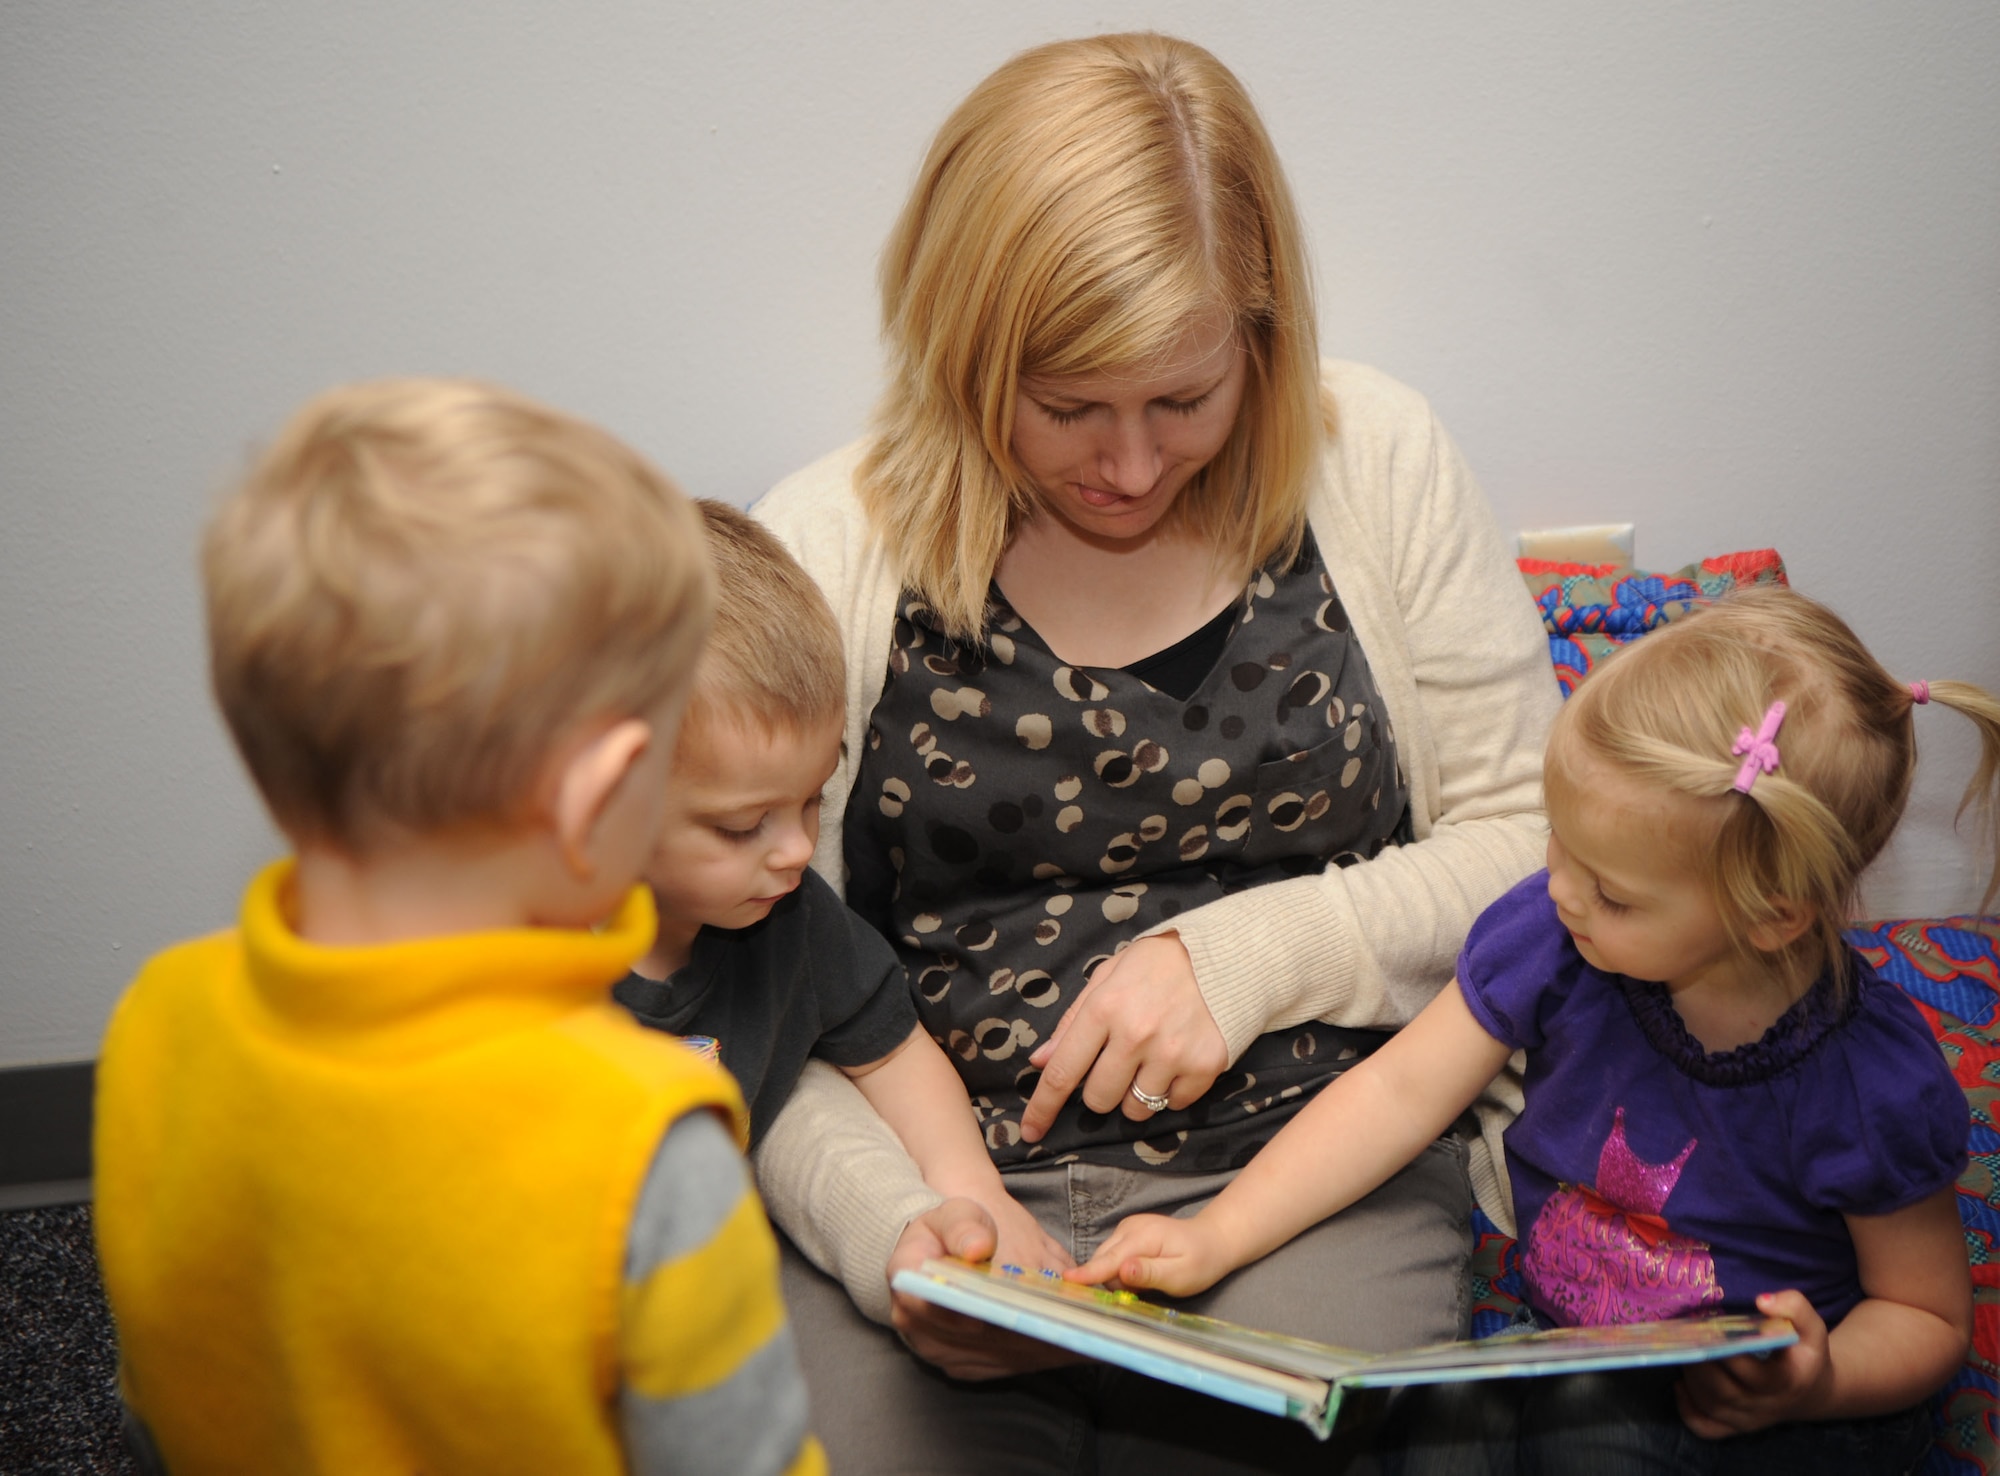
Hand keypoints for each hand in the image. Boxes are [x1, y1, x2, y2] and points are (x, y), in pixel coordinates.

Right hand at [885, 1198, 1083, 1379]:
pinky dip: (1036, 1357)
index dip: (986, 1310)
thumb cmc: (950, 1229)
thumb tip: (977, 1248)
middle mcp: (917, 1327)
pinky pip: (1002, 1367)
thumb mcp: (954, 1213)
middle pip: (977, 1338)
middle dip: (1025, 1332)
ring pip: (994, 1357)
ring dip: (1037, 1350)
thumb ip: (964, 1226)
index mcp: (908, 1282)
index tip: (1025, 1311)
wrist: (944, 1251)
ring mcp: (939, 1351)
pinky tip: (1070, 1345)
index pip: (941, 1304)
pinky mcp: (963, 1366)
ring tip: (1082, 1337)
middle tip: (1071, 1327)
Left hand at [1020, 933, 1228, 1142]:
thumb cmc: (1155, 965)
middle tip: (1117, 1065)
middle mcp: (1136, 1034)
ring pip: (1136, 1109)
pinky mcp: (1205, 1066)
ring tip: (1150, 1062)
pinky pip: (1175, 1104)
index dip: (1043, 1108)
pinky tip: (1177, 1061)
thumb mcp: (1106, 978)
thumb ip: (1072, 1022)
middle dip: (1101, 1091)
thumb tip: (1041, 1062)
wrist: (1223, 955)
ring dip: (1136, 1095)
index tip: (1031, 1131)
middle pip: (1099, 1099)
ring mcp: (1172, 1053)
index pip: (1063, 1072)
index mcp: (1104, 1008)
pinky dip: (1171, 1091)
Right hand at [1066, 1211, 1233, 1297]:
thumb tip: (1122, 1270)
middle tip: (1141, 1292)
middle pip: (1103, 1260)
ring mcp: (1128, 1228)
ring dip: (1116, 1276)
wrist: (1213, 1239)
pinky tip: (1141, 1273)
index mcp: (1142, 1237)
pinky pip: (1112, 1255)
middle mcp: (1130, 1228)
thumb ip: (1149, 1273)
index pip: (1108, 1260)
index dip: (1088, 1273)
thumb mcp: (1180, 1275)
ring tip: (1147, 1281)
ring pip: (1106, 1257)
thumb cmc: (1201, 1261)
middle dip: (1111, 1281)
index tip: (1066, 1281)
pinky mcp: (1128, 1232)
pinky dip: (1119, 1268)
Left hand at [1676, 1290, 1830, 1436]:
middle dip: (1699, 1365)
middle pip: (1723, 1391)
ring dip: (1691, 1380)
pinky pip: (1706, 1427)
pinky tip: (1681, 1385)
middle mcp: (1767, 1406)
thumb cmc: (1806, 1353)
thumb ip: (1795, 1307)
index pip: (1751, 1373)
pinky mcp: (1737, 1428)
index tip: (1708, 1328)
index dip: (1725, 1352)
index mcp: (1787, 1381)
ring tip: (1685, 1353)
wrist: (1813, 1391)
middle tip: (1687, 1339)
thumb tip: (1762, 1301)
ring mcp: (1750, 1420)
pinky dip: (1687, 1409)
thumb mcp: (1812, 1328)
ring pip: (1711, 1406)